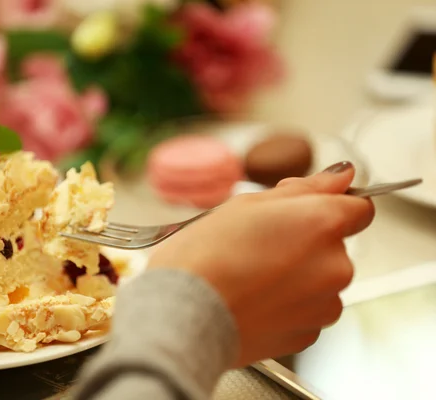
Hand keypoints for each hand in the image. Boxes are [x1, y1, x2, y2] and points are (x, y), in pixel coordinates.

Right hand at [147, 162, 374, 366]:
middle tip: (258, 244)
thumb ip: (304, 189)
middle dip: (306, 242)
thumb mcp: (247, 204)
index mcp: (323, 223)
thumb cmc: (205, 256)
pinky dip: (287, 304)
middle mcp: (335, 265)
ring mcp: (324, 304)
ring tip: (251, 275)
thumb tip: (341, 176)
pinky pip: (307, 310)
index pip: (359, 207)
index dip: (330, 205)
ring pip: (321, 280)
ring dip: (298, 275)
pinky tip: (253, 298)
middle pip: (334, 245)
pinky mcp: (307, 334)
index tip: (304, 211)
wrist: (183, 315)